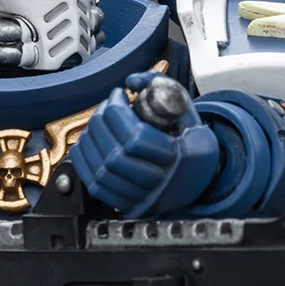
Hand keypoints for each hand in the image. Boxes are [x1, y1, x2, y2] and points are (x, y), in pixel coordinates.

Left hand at [70, 75, 218, 216]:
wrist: (198, 179)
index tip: (119, 95)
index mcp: (180, 158)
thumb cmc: (192, 143)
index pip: (136, 137)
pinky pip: (94, 185)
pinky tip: (90, 141)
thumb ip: (162, 87)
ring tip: (99, 121)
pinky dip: (86, 159)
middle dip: (102, 122)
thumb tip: (132, 80)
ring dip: (92, 139)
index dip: (118, 111)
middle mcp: (161, 183)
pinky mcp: (127, 205)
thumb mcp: (186, 110)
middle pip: (115, 155)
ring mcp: (142, 198)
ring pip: (102, 171)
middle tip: (107, 105)